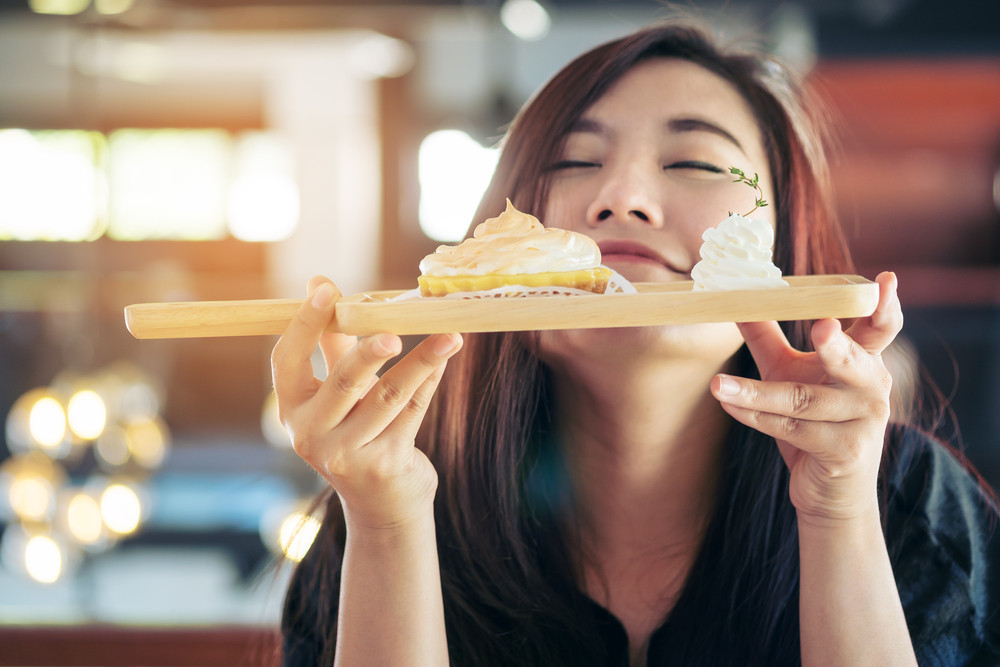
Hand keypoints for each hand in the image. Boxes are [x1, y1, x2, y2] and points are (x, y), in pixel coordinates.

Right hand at [270, 276, 462, 528]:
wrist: (382, 505)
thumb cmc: (356, 432)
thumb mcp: (336, 392)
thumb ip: (329, 340)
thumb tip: (319, 281)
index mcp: (292, 409)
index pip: (287, 360)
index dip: (304, 324)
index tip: (326, 290)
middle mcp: (311, 434)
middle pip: (343, 382)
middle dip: (368, 354)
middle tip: (392, 332)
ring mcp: (348, 453)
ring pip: (389, 396)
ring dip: (422, 362)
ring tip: (450, 337)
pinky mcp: (385, 464)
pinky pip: (414, 411)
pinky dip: (430, 380)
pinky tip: (445, 356)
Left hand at [710, 272, 902, 523]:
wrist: (830, 493)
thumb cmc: (814, 422)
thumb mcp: (790, 373)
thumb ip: (768, 337)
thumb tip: (737, 300)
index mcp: (864, 362)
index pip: (880, 329)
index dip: (884, 306)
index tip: (887, 280)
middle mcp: (870, 388)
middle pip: (852, 362)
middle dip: (836, 346)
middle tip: (820, 328)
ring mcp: (860, 423)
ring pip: (801, 401)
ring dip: (756, 392)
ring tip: (718, 384)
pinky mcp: (842, 452)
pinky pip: (790, 429)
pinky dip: (754, 416)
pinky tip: (728, 403)